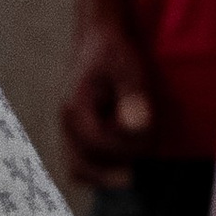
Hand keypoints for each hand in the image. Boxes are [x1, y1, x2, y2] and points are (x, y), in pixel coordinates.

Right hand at [61, 17, 155, 188]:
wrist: (99, 41)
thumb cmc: (115, 52)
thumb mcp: (129, 66)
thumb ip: (132, 95)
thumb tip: (138, 125)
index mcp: (74, 109)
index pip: (94, 144)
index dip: (123, 147)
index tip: (149, 140)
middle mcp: (65, 127)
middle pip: (80, 168)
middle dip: (113, 170)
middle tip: (141, 158)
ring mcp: (68, 135)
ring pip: (78, 172)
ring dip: (107, 174)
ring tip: (134, 159)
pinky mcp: (76, 140)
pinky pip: (83, 168)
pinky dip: (103, 170)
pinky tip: (125, 158)